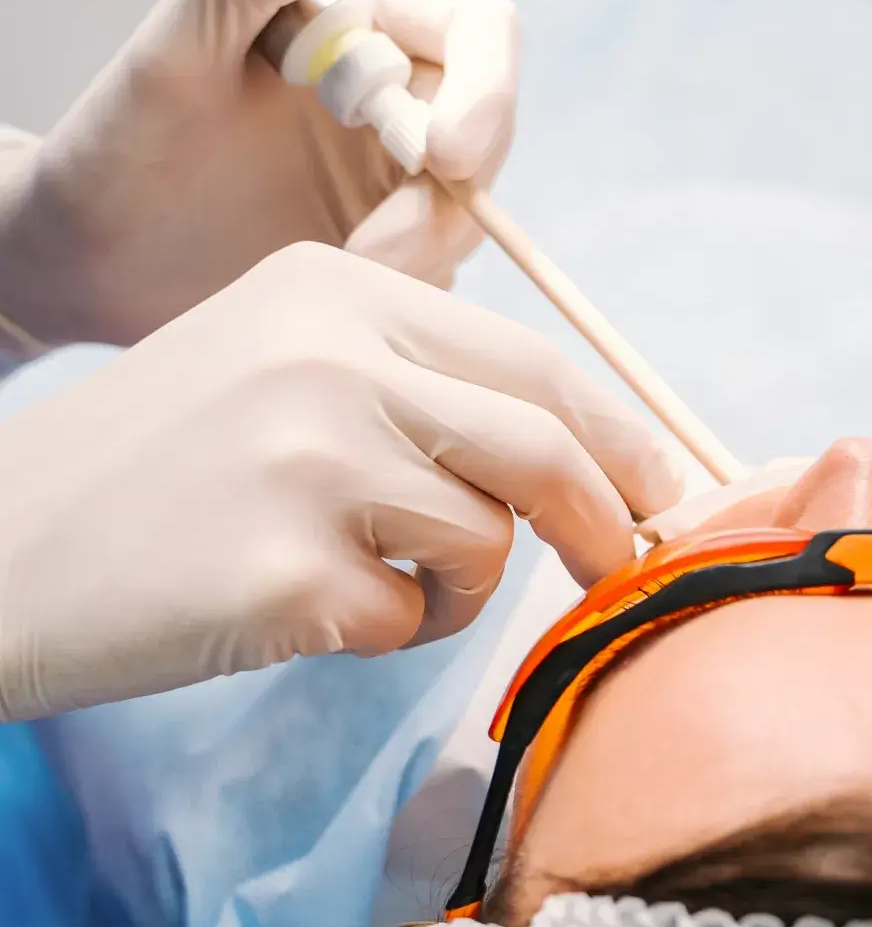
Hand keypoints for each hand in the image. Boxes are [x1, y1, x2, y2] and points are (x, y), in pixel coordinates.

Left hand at [0, 0, 517, 348]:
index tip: (445, 157)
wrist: (89, 257)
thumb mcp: (173, 46)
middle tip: (372, 246)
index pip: (481, 32)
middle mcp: (394, 94)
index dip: (488, 91)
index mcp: (360, 22)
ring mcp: (397, 176)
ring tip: (337, 269)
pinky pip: (443, 270)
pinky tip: (334, 288)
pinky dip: (407, 286)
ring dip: (423, 251)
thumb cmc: (119, 141)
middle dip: (447, 197)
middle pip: (490, 132)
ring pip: (472, 212)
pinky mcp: (392, 246)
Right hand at [0, 244, 683, 722]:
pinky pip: (412, 622)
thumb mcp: (276, 357)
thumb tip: (585, 437)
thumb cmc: (156, 468)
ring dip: (464, 587)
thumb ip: (414, 370)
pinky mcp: (283, 572)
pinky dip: (389, 634)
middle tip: (626, 564)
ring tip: (381, 584)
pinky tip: (308, 612)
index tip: (661, 487)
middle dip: (608, 518)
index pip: (537, 364)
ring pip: (488, 540)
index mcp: (338, 292)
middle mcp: (330, 358)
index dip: (621, 435)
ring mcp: (308, 462)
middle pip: (543, 445)